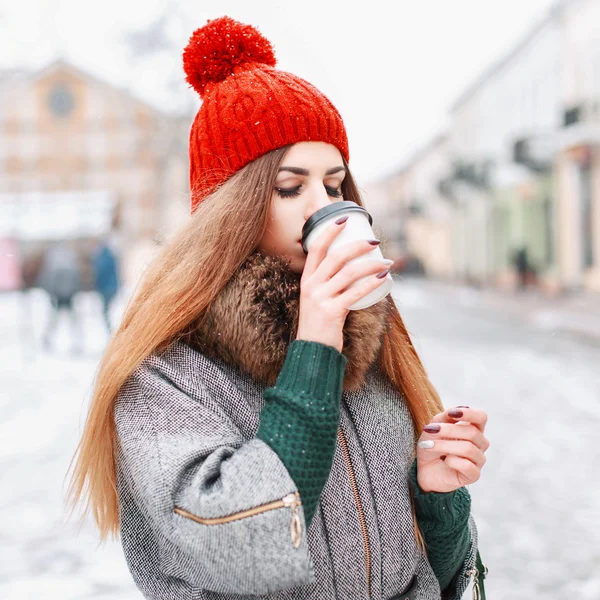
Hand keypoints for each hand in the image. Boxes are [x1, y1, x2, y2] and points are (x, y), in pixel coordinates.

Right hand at [296, 218, 391, 351]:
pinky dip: (371, 283)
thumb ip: (329, 285)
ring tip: (386, 263)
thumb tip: (353, 270)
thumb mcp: (317, 299)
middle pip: (336, 257)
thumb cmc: (319, 324)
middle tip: (374, 242)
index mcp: (307, 280)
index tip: (344, 220)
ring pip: (349, 273)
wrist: (313, 351)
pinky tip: (383, 278)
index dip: (329, 232)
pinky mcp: (332, 312)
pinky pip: (355, 293)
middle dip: (358, 245)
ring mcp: (321, 298)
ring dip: (371, 264)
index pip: (316, 248)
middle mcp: (312, 286)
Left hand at [416, 406, 489, 492]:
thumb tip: (457, 409)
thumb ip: (445, 417)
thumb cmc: (432, 445)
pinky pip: (467, 466)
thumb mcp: (434, 427)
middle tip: (429, 430)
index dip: (469, 414)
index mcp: (473, 428)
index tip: (451, 414)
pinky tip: (443, 460)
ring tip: (428, 445)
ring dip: (445, 445)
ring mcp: (478, 460)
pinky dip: (452, 461)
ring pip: (468, 449)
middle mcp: (480, 443)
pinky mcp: (474, 475)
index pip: (481, 417)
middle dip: (448, 430)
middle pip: (472, 432)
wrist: (424, 468)